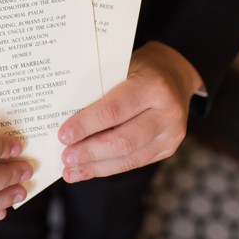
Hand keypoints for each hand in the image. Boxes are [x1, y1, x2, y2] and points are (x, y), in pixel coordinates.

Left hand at [58, 41, 201, 181]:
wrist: (176, 77)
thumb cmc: (142, 69)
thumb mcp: (122, 67)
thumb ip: (101, 91)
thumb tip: (66, 119)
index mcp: (154, 85)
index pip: (114, 111)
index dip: (86, 125)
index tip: (63, 135)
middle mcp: (168, 112)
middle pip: (122, 140)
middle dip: (89, 152)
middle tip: (65, 157)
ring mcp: (172, 134)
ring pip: (128, 158)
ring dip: (96, 166)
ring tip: (70, 170)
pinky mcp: (169, 148)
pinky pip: (134, 163)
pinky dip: (108, 168)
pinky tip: (89, 170)